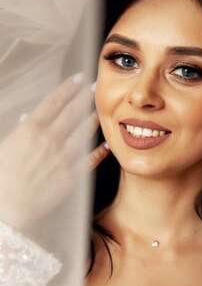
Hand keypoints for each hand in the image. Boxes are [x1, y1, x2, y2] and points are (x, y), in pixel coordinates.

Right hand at [0, 75, 109, 231]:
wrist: (7, 207)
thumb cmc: (0, 177)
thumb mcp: (3, 146)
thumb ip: (18, 131)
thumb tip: (26, 118)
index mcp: (31, 129)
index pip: (54, 101)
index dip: (68, 87)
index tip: (78, 78)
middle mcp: (50, 139)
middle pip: (73, 112)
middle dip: (86, 97)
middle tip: (95, 88)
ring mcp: (63, 158)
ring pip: (84, 133)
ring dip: (94, 119)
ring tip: (102, 111)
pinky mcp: (71, 176)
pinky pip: (90, 160)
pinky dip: (100, 151)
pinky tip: (106, 145)